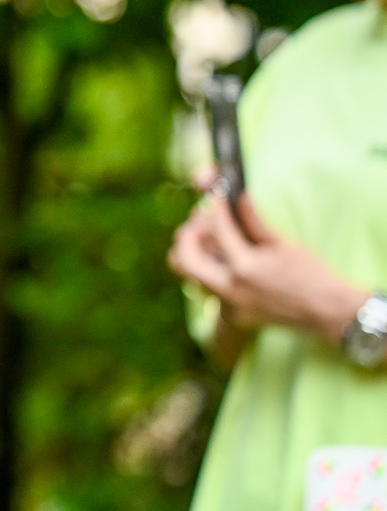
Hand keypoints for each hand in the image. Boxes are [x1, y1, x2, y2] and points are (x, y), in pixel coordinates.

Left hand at [168, 189, 365, 345]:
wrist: (328, 312)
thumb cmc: (311, 274)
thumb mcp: (283, 243)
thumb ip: (254, 220)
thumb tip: (239, 195)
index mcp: (244, 268)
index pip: (218, 230)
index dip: (217, 208)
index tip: (218, 196)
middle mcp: (229, 289)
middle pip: (183, 258)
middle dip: (187, 235)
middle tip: (200, 221)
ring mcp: (229, 305)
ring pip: (190, 276)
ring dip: (192, 253)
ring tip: (208, 238)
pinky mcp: (233, 314)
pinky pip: (208, 288)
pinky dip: (207, 270)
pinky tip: (223, 258)